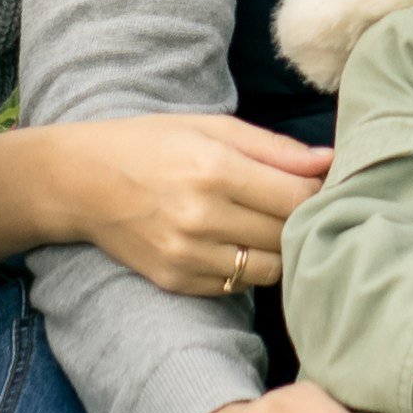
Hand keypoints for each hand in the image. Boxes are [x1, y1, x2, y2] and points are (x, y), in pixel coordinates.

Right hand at [64, 113, 331, 293]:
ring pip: (267, 269)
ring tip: (267, 226)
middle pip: (286, 236)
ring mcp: (188, 255)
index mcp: (214, 168)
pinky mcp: (177, 281)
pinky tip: (235, 242)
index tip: (321, 186)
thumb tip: (330, 161)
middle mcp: (202, 216)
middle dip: (301, 221)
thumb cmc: (151, 143)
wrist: (82, 181)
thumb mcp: (211, 126)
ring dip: (277, 250)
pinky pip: (236, 285)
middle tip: (297, 206)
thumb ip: (274, 147)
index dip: (319, 194)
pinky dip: (246, 267)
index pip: (297, 199)